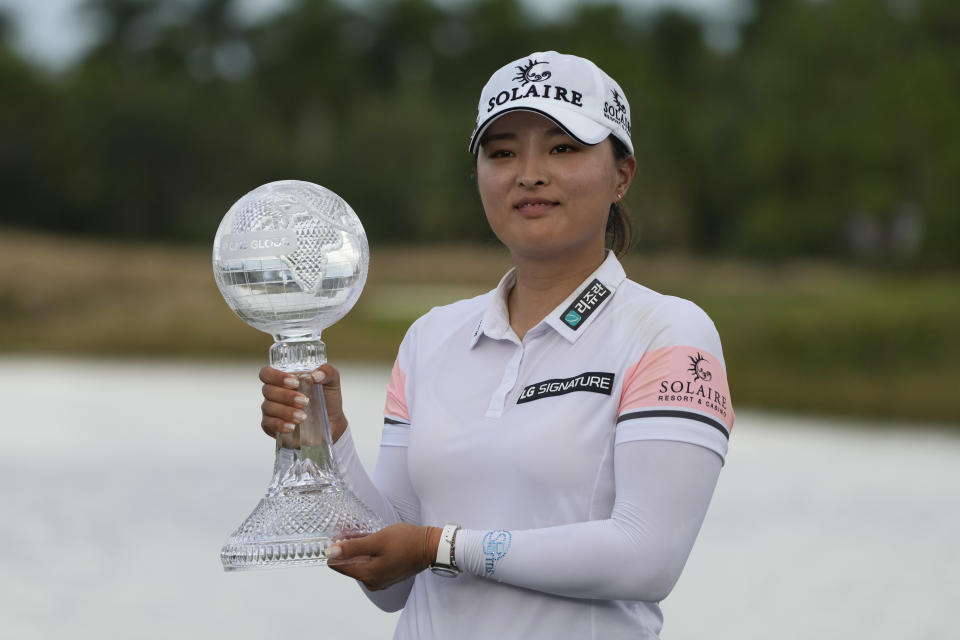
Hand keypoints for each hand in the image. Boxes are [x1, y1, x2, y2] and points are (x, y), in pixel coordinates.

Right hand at [258, 363, 348, 442]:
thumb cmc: (327, 398)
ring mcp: (271, 410)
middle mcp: (274, 392)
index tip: (295, 383)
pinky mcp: (271, 426)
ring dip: (285, 411)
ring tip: (303, 417)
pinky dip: (279, 425)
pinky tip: (292, 427)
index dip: (276, 376)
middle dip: (286, 396)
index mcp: (284, 378)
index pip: (267, 373)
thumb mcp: (332, 381)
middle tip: (305, 401)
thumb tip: (316, 375)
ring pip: (268, 407)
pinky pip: (268, 424)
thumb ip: (328, 371)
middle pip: (267, 390)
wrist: (333, 422)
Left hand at [326, 523, 442, 590]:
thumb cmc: (405, 541)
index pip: (338, 565)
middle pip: (349, 564)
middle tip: (349, 529)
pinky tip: (372, 541)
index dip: (336, 549)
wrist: (430, 547)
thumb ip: (353, 547)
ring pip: (360, 563)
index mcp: (367, 576)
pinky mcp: (387, 575)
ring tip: (360, 532)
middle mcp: (372, 582)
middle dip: (347, 547)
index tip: (339, 534)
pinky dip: (368, 553)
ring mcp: (380, 580)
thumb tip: (330, 552)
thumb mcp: (377, 540)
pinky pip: (371, 564)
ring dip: (358, 548)